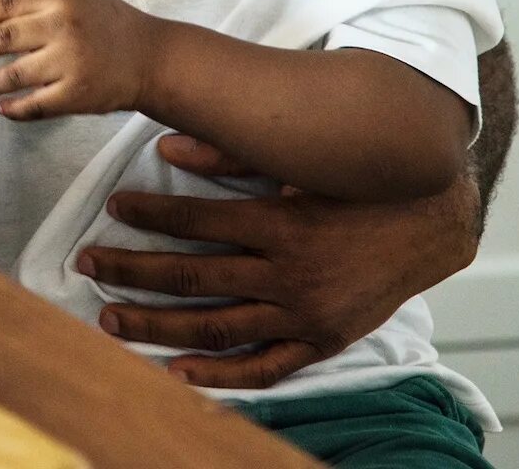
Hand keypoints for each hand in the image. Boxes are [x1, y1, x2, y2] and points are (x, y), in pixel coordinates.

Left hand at [0, 0, 160, 119]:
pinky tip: (2, 109)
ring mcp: (71, 62)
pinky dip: (15, 109)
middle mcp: (63, 27)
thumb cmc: (106, 22)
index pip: (6, 3)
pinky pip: (36, 105)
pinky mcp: (78, 94)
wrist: (151, 57)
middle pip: (3, 38)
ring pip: (15, 74)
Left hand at [77, 135, 481, 387]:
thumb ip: (234, 152)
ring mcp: (304, 314)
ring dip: (156, 325)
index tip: (113, 206)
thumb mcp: (302, 161)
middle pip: (192, 277)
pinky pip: (264, 368)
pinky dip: (220, 376)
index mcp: (282, 223)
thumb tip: (169, 143)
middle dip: (131, 270)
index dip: (149, 213)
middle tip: (87, 264)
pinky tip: (177, 371)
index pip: (196, 221)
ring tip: (109, 317)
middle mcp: (289, 273)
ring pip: (215, 327)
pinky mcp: (321, 340)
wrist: (432, 223)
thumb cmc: (360, 184)